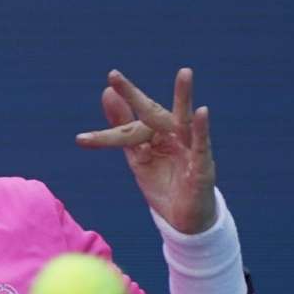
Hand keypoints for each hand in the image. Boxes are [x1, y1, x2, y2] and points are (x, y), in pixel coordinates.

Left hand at [75, 68, 217, 233]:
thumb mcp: (137, 156)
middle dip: (132, 97)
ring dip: (184, 97)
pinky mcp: (202, 166)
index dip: (109, 124)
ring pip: (184, 121)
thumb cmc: (163, 184)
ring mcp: (189, 149)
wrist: (183, 219)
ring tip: (185, 73)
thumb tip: (108, 93)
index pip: (128, 127)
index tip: (90, 114)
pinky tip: (202, 112)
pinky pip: (202, 145)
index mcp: (154, 135)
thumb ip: (122, 128)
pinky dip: (202, 130)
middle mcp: (172, 136)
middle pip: (151, 114)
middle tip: (113, 75)